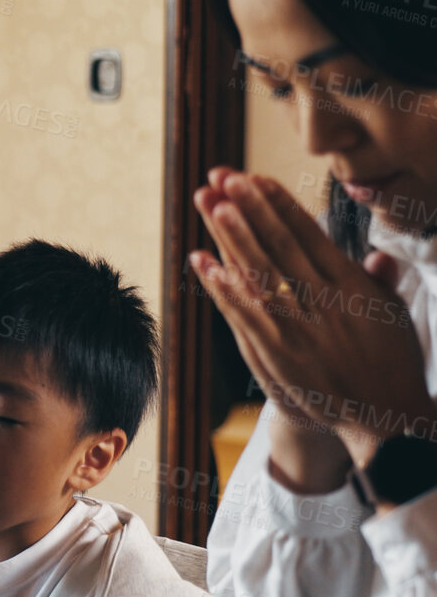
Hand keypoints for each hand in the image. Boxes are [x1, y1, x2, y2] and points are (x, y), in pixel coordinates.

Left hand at [190, 168, 434, 472]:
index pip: (309, 235)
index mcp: (351, 286)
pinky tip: (203, 264)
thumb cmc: (391, 364)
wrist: (388, 420)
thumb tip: (378, 254)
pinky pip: (247, 316)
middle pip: (279, 245)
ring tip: (210, 204)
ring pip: (260, 274)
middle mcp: (326, 301)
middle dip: (250, 208)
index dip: (279, 205)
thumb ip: (378, 282)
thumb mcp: (393, 317)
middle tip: (222, 175)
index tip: (254, 177)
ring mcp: (301, 327)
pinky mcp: (281, 355)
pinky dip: (224, 289)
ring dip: (233, 237)